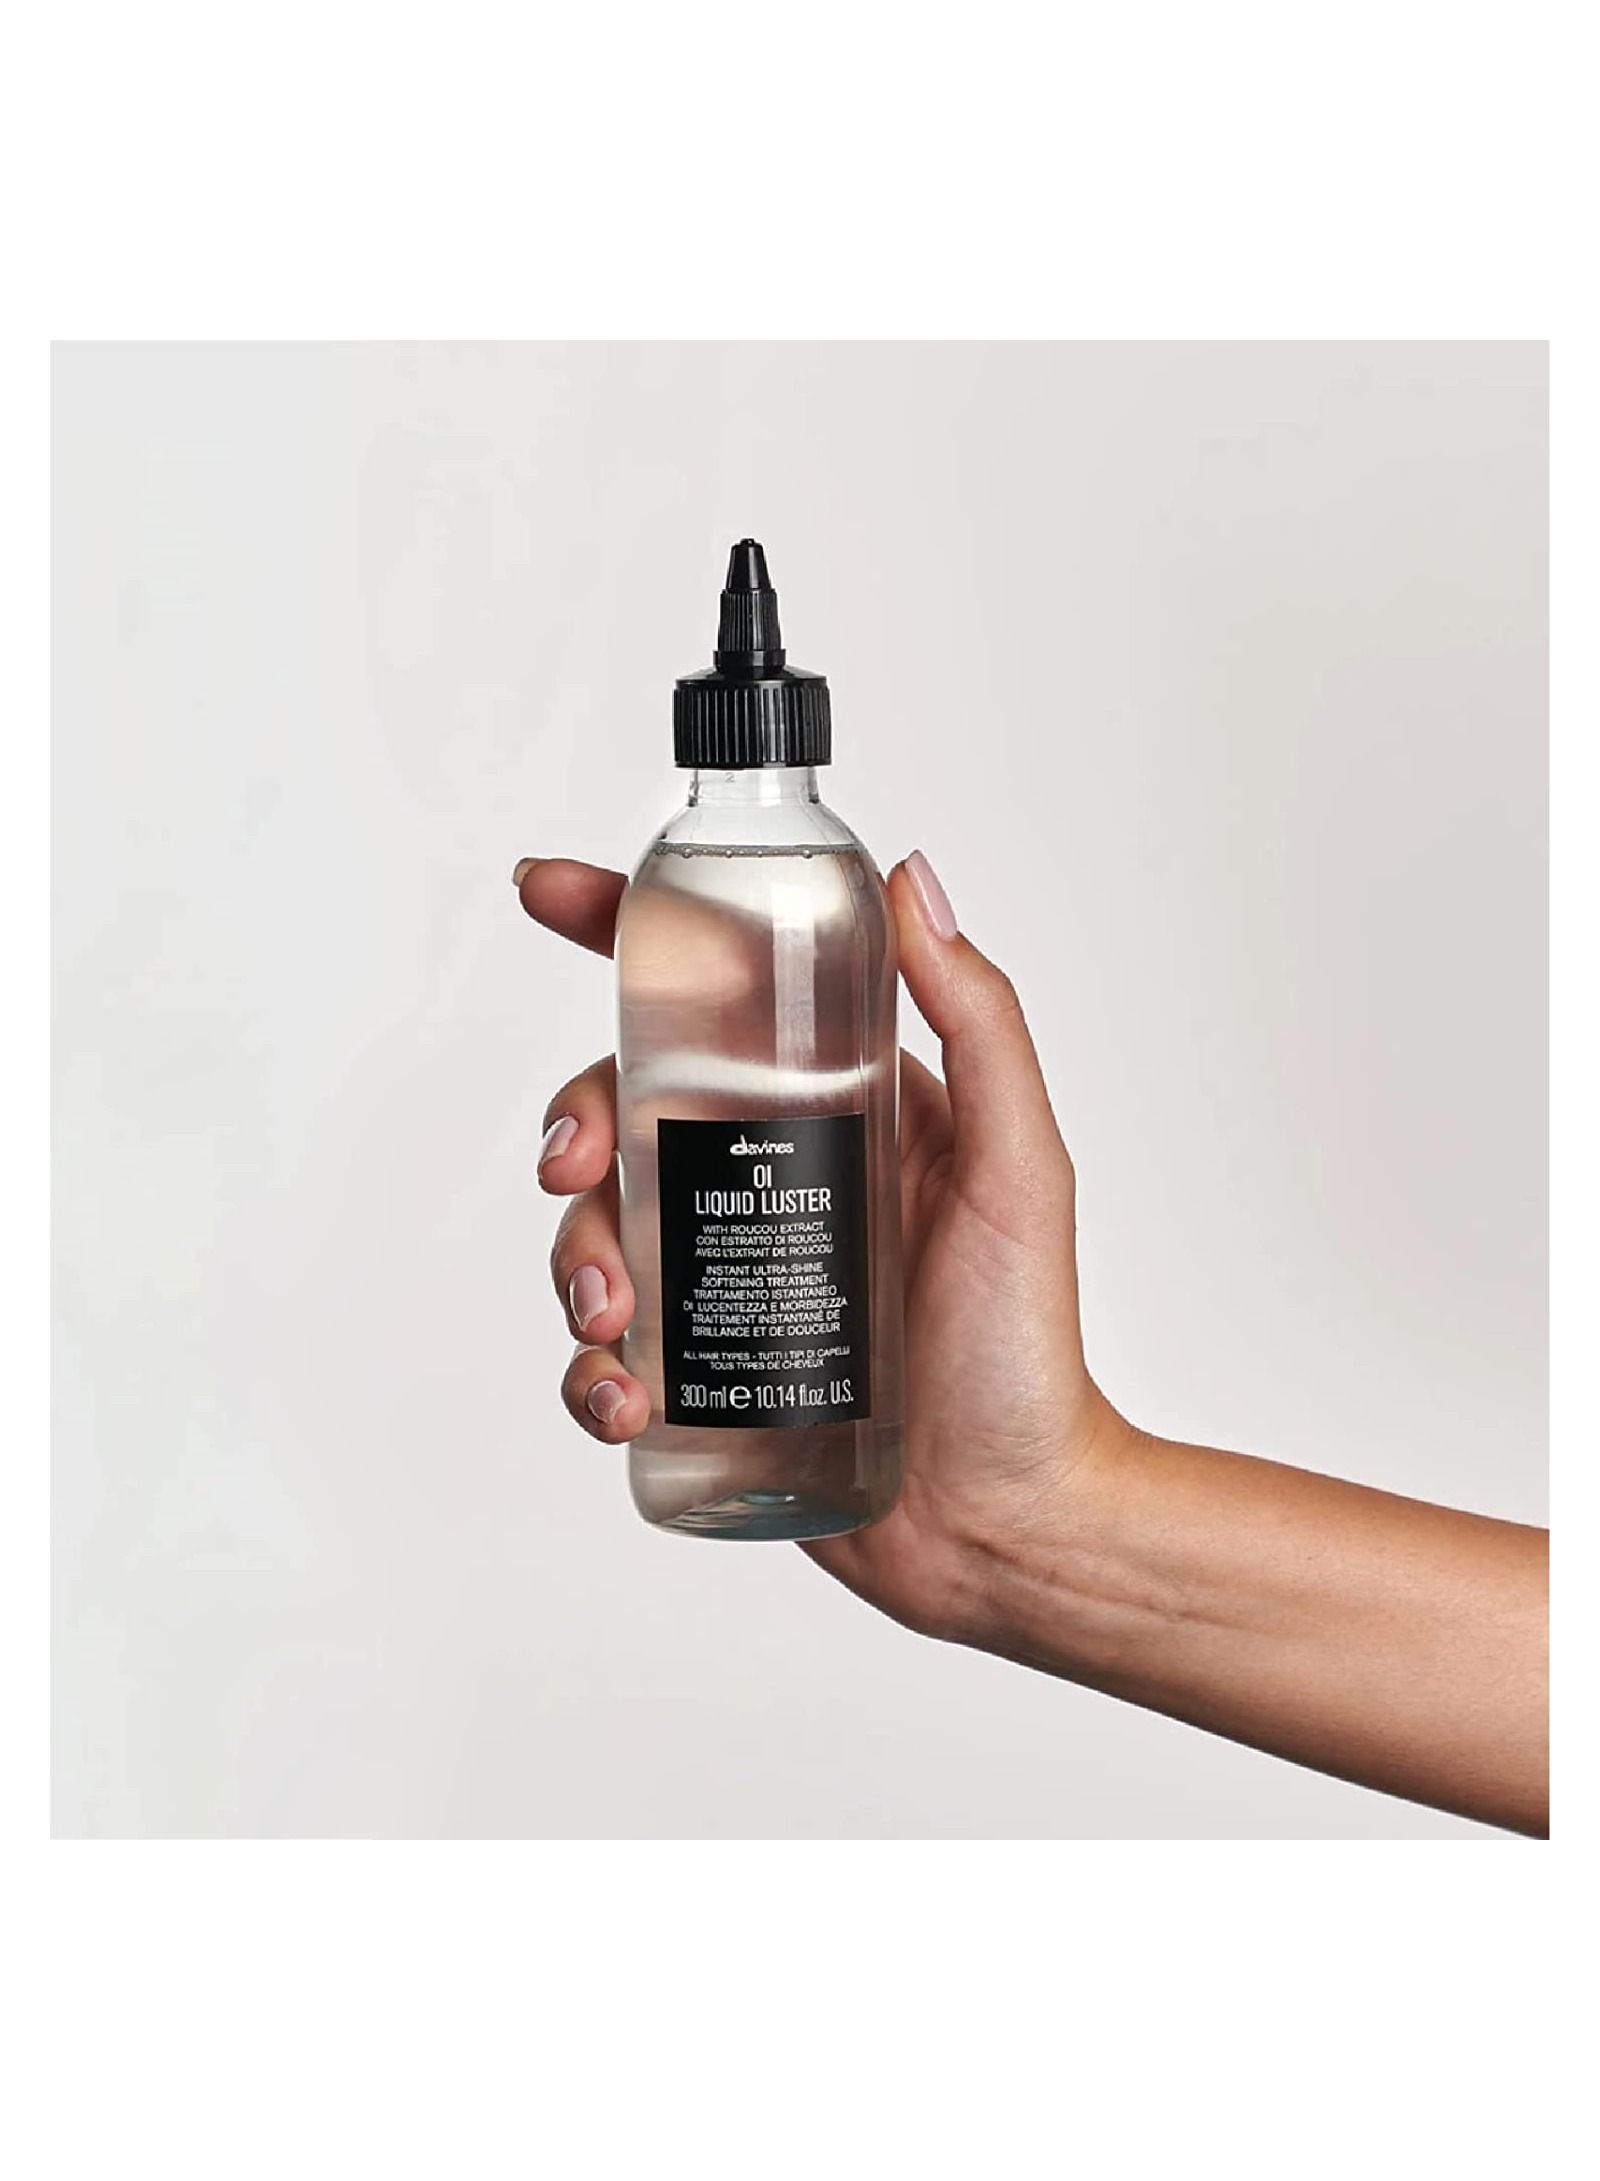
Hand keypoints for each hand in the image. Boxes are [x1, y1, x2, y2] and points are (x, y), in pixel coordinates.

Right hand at [516, 849, 1127, 1648]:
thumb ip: (978, 1021)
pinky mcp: (699, 1369)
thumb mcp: (1017, 1167)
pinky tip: (623, 1397)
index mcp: (834, 1109)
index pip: (721, 997)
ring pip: (598, 1228)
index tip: (550, 894)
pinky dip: (588, 1367)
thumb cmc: (1026, 1350)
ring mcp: (726, 1275)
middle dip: (572, 1123)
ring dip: (573, 1256)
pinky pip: (604, 1349)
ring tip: (614, 1314)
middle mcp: (769, 1178)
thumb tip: (912, 878)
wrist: (1006, 1523)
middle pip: (627, 1111)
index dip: (627, 936)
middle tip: (574, 1168)